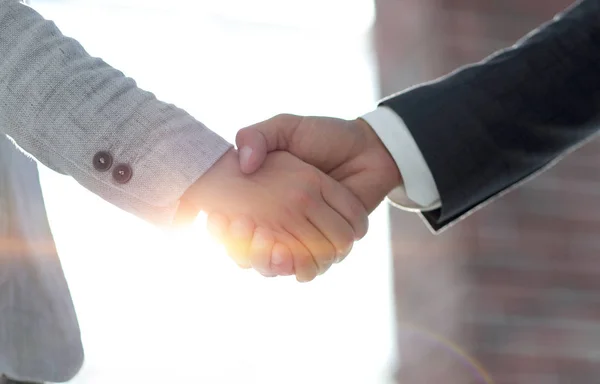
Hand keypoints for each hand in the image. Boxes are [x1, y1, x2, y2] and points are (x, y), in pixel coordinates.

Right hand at [208, 114, 401, 277]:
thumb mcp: (285, 127)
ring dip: (272, 262)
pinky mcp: (332, 243)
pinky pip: (313, 265)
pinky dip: (302, 264)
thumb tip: (243, 165)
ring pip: (282, 266)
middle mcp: (286, 223)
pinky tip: (289, 251)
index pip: (236, 229)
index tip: (217, 221)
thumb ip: (257, 136)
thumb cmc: (325, 135)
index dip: (223, 233)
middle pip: (257, 255)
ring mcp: (309, 235)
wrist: (369, 147)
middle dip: (248, 251)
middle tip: (244, 231)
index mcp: (270, 202)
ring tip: (266, 243)